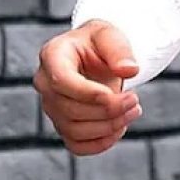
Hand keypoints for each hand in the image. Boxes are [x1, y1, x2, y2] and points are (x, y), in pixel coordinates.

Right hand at [32, 19, 142, 154]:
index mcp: (52, 55)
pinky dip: (100, 143)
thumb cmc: (101, 41)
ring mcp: (51, 107)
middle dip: (107, 109)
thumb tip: (130, 71)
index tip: (115, 93)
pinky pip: (76, 145)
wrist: (97, 53)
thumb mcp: (111, 34)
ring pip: (74, 130)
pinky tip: (121, 128)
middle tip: (135, 99)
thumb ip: (120, 50)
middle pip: (70, 109)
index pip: (61, 81)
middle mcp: (45, 84)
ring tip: (134, 110)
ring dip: (108, 126)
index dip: (89, 93)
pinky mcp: (63, 124)